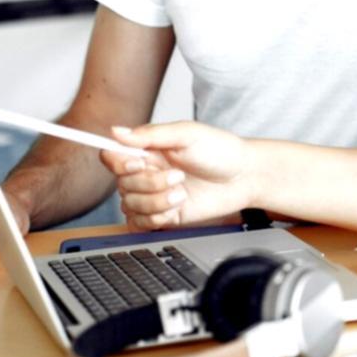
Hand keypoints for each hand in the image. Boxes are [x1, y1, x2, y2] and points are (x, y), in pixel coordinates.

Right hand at [102, 122, 258, 229]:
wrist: (244, 177)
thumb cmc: (220, 150)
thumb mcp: (187, 134)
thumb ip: (151, 134)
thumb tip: (116, 131)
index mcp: (148, 150)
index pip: (112, 157)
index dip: (119, 164)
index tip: (139, 164)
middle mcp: (147, 173)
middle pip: (122, 185)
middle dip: (150, 184)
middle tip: (178, 177)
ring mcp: (154, 196)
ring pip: (130, 206)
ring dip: (156, 202)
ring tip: (182, 193)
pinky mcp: (164, 215)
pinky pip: (139, 224)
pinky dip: (155, 218)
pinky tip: (175, 209)